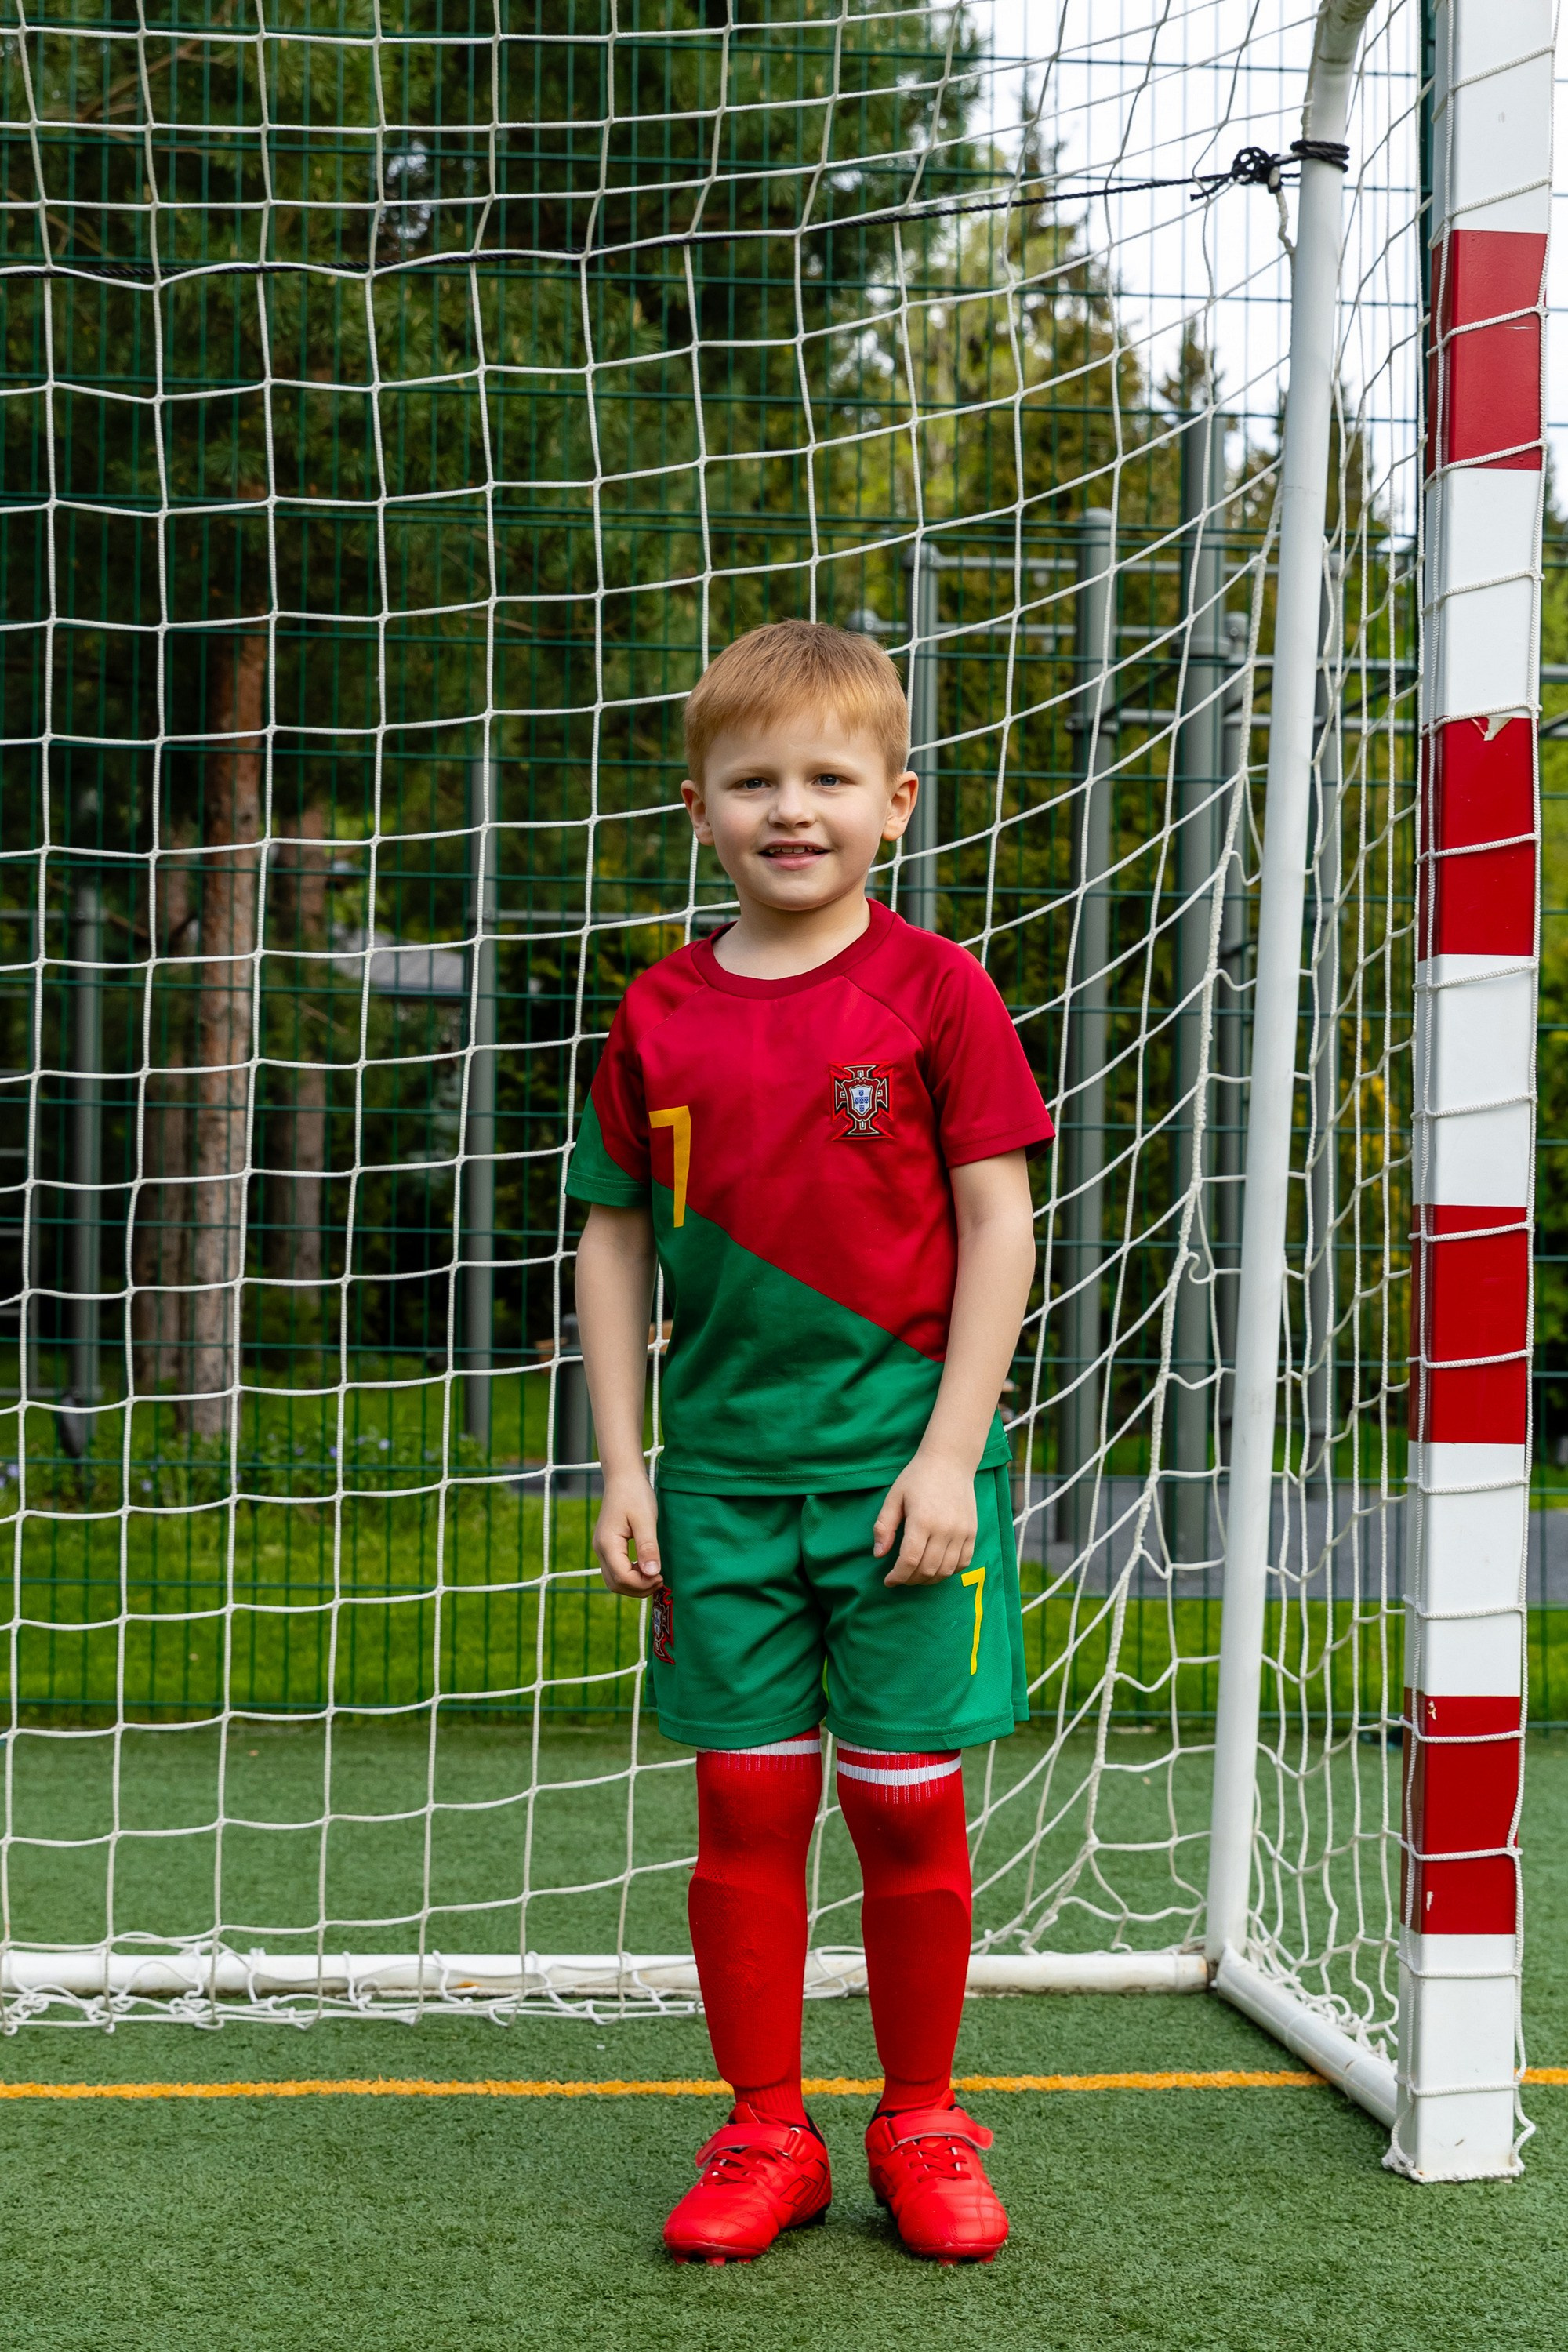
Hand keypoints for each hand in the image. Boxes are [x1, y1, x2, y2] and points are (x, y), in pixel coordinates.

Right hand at [594, 1471, 662, 1594]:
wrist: (623, 1478)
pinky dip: (630, 1577)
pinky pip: (616, 1571)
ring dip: (634, 1585)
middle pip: (615, 1584)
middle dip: (638, 1588)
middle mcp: (600, 1550)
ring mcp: (602, 1549)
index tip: (661, 1577)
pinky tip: (646, 1569)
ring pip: (614, 1581)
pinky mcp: (607, 1547)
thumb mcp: (646, 1520)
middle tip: (660, 1580)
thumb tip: (652, 1573)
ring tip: (654, 1576)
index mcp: (608, 1544)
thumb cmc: (635, 1494)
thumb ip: (648, 1547)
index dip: (642, 1584)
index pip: (622, 1578)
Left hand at [873, 1450, 977, 1585]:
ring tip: (916, 1575)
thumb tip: (878, 1554)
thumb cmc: (918, 1478)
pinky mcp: (972, 1532)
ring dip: (929, 1579)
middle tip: (901, 1577)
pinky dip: (949, 1571)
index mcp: (922, 1521)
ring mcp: (962, 1532)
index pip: (909, 1561)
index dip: (897, 1576)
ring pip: (946, 1571)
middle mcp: (945, 1529)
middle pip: (928, 1570)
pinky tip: (936, 1567)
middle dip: (910, 1580)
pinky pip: (963, 1563)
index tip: (889, 1581)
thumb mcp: (894, 1497)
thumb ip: (884, 1526)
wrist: (950, 1462)